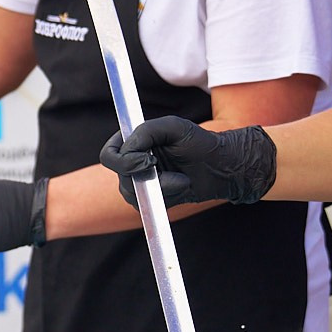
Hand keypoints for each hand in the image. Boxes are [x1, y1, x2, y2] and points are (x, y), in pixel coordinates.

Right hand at [99, 117, 275, 206]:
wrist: (221, 167)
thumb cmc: (199, 142)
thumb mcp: (174, 127)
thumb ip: (146, 131)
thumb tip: (129, 151)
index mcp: (134, 142)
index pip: (109, 155)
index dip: (123, 160)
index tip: (148, 159)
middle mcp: (133, 162)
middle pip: (120, 176)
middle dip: (145, 175)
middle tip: (163, 167)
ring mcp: (141, 183)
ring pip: (133, 193)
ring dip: (161, 186)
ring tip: (182, 178)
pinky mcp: (153, 200)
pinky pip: (148, 205)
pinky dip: (167, 196)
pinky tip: (182, 185)